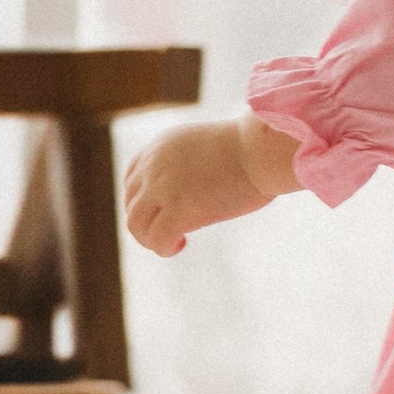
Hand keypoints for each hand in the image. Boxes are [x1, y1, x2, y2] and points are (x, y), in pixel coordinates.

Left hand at [123, 117, 298, 256]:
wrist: (262, 150)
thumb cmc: (252, 150)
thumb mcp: (207, 148)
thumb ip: (190, 165)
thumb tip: (192, 195)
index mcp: (162, 146)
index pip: (133, 177)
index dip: (142, 199)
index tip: (160, 211)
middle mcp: (155, 165)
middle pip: (131, 203)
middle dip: (147, 221)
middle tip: (171, 231)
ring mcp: (162, 187)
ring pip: (136, 224)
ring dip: (151, 238)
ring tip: (173, 242)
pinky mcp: (177, 209)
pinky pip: (157, 238)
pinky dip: (164, 247)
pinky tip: (180, 244)